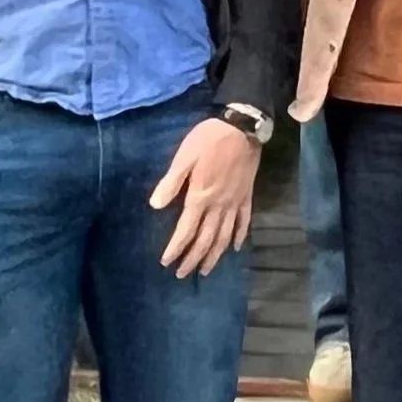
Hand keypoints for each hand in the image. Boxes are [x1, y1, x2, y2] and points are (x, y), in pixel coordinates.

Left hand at [150, 117, 259, 278]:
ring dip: (215, 255)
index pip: (186, 230)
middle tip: (183, 274)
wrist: (243, 126)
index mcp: (200, 197)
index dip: (176, 248)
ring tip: (206, 270)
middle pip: (206, 239)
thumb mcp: (184, 157)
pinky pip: (244, 221)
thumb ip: (171, 182)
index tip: (166, 262)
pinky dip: (240, 236)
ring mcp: (235, 202)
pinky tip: (235, 247)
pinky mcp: (247, 195)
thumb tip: (155, 205)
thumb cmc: (209, 139)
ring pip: (225, 236)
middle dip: (193, 259)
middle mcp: (219, 205)